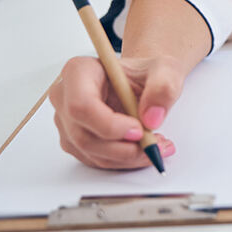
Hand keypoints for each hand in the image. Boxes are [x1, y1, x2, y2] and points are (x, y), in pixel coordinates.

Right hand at [48, 53, 184, 169]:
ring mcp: (67, 121)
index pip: (82, 105)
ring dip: (126, 157)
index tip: (139, 130)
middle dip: (122, 148)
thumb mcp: (166, 70)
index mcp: (80, 71)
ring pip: (89, 151)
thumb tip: (152, 118)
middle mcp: (66, 97)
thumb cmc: (148, 73)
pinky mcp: (75, 140)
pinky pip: (95, 159)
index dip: (109, 125)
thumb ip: (163, 88)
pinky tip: (144, 149)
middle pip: (83, 135)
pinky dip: (123, 160)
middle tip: (154, 145)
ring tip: (157, 146)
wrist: (145, 82)